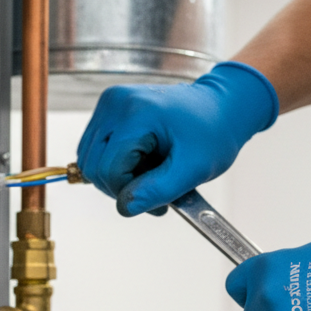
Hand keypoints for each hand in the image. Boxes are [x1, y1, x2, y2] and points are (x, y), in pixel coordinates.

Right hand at [76, 62, 277, 215]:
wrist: (221, 106)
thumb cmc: (213, 134)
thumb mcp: (194, 169)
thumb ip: (158, 191)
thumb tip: (124, 207)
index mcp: (137, 113)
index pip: (109, 169)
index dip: (128, 193)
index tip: (159, 201)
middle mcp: (115, 102)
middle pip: (93, 166)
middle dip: (121, 186)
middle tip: (154, 187)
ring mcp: (108, 103)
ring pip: (89, 161)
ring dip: (116, 176)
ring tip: (150, 170)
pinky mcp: (107, 108)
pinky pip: (94, 150)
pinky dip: (113, 164)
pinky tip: (140, 160)